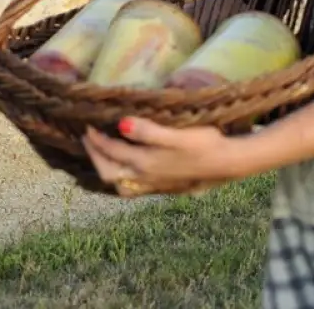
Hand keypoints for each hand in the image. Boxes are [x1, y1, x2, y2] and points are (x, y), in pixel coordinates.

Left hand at [82, 118, 240, 198]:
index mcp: (145, 162)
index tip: (87, 125)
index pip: (111, 151)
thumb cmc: (203, 144)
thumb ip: (147, 131)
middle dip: (95, 155)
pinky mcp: (163, 187)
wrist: (226, 163)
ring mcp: (154, 184)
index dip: (97, 139)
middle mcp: (145, 177)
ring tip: (102, 155)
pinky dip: (121, 178)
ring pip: (120, 184)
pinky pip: (132, 188)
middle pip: (109, 172)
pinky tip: (127, 170)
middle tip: (89, 138)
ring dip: (106, 169)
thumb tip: (120, 125)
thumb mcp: (175, 134)